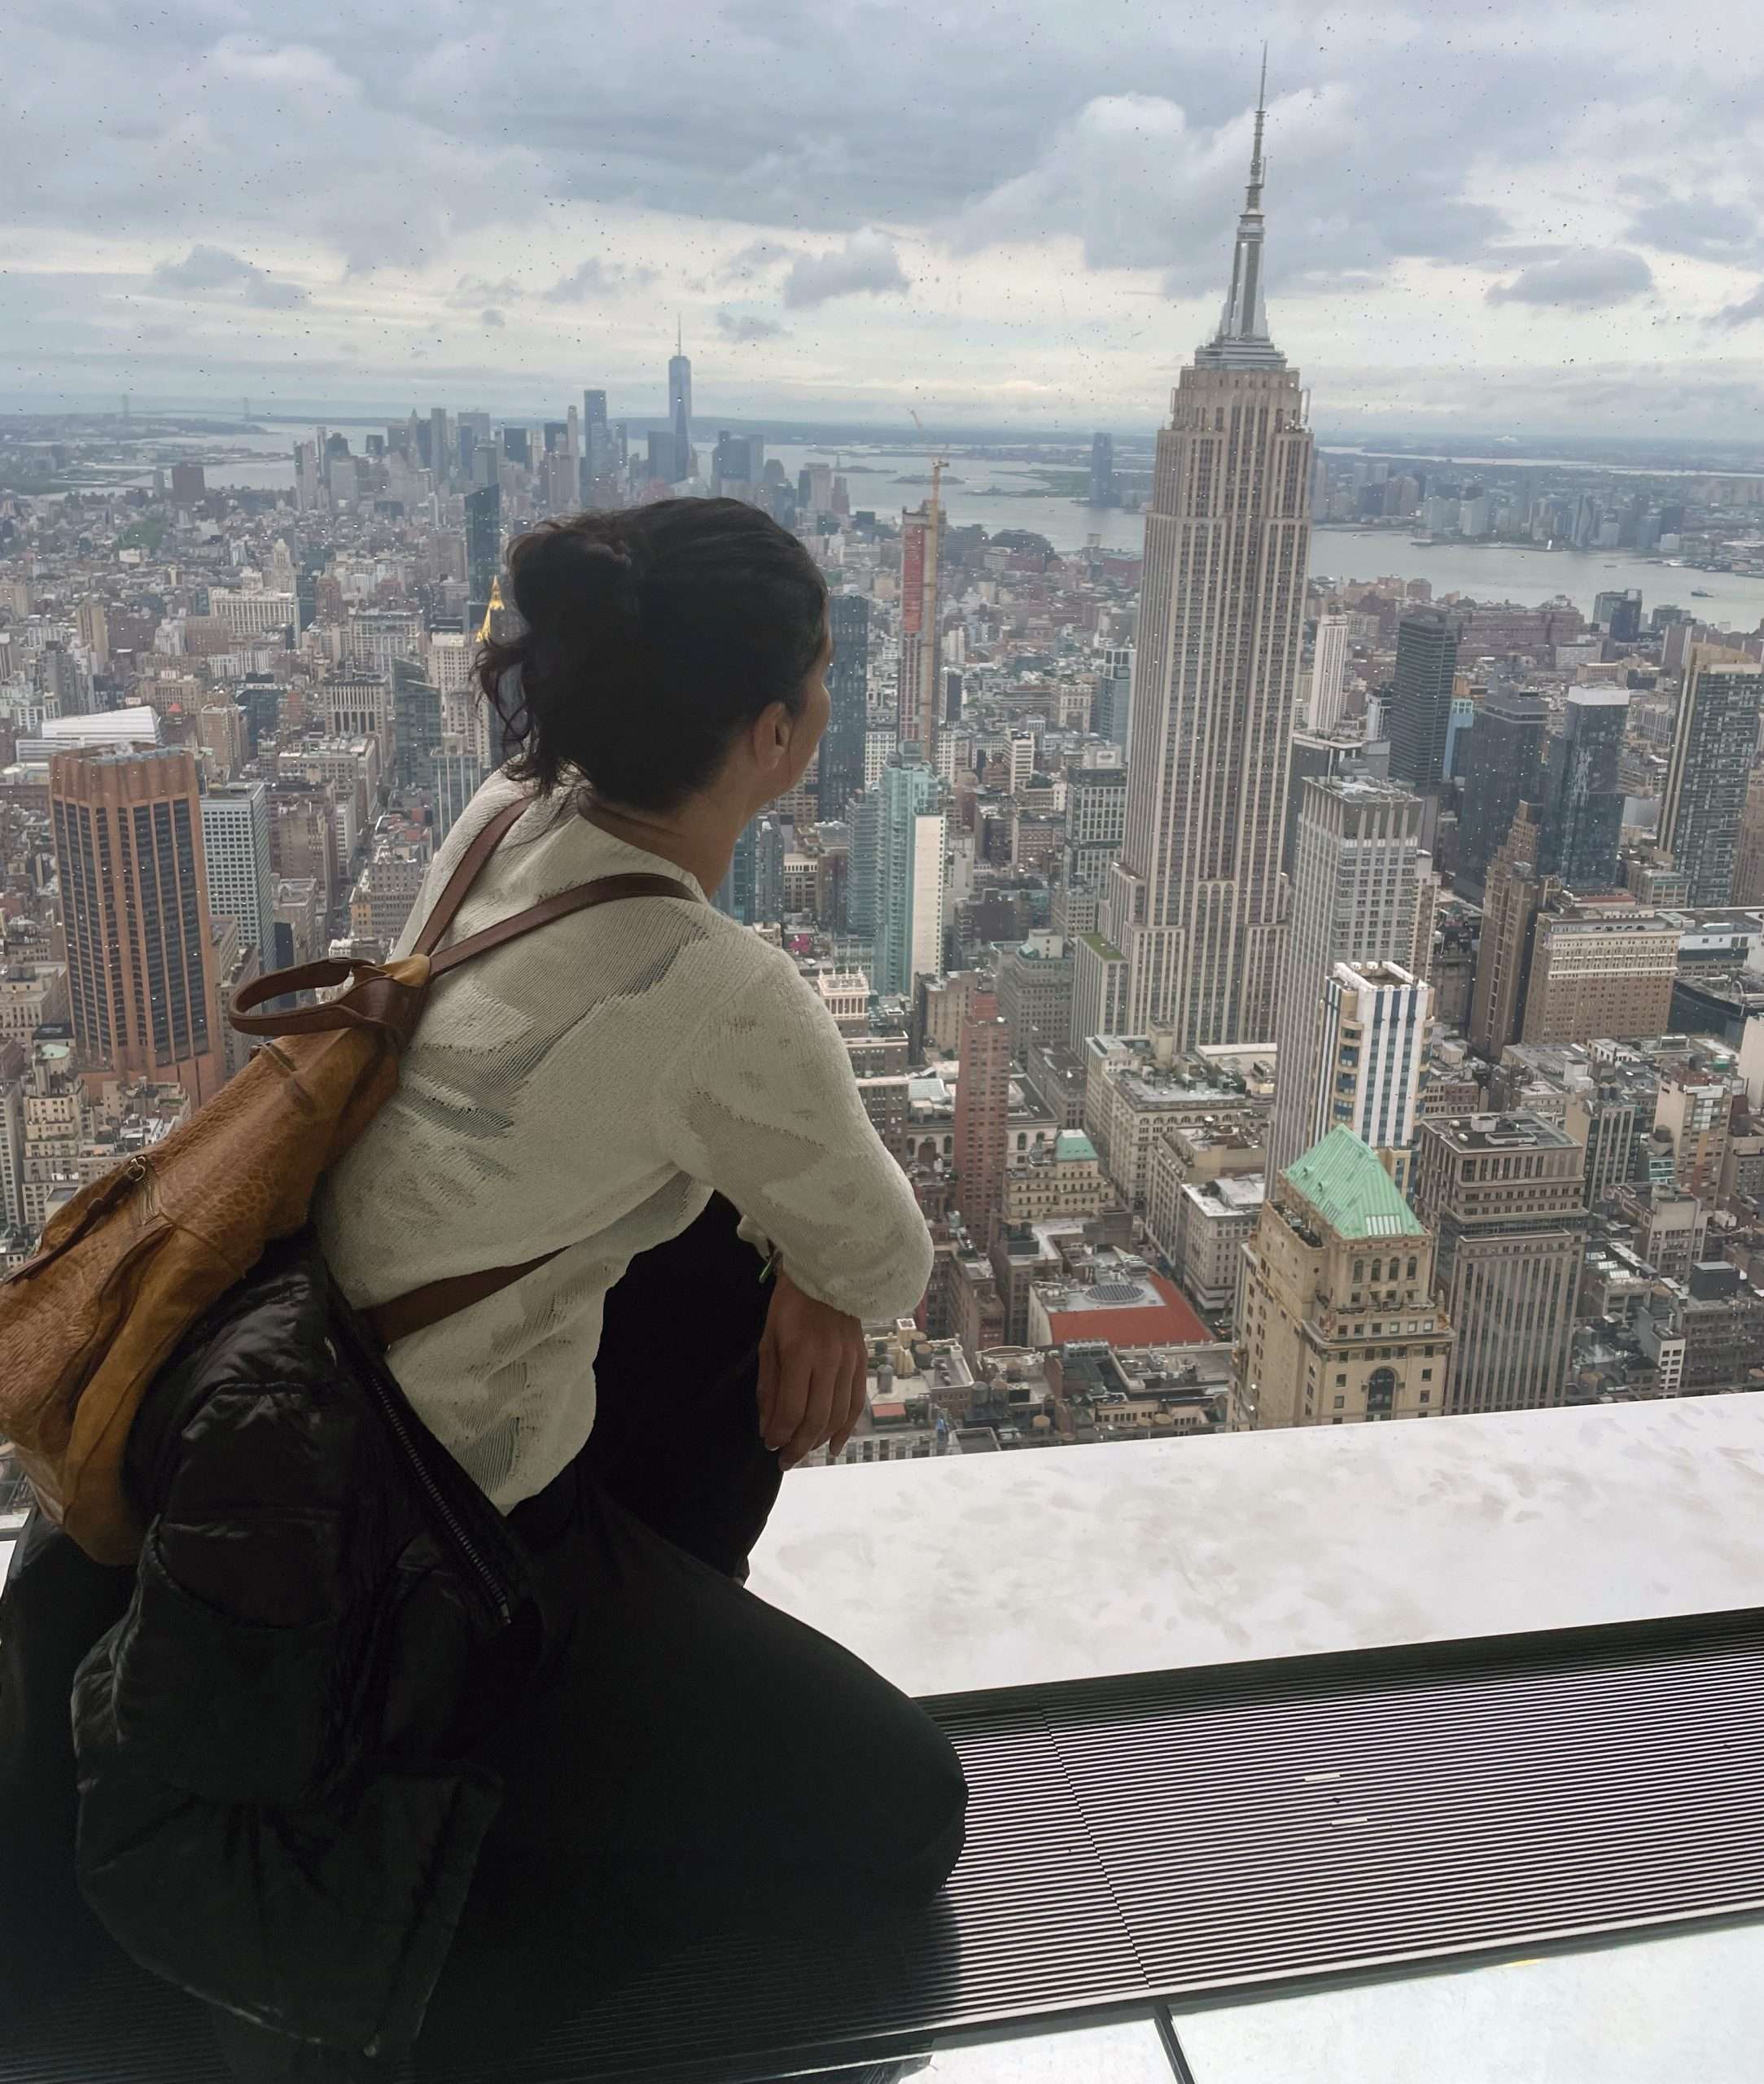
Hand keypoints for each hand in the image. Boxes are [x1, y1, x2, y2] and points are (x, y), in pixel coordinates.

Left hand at [757, 1267, 867, 1467]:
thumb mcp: (769, 1341)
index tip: (769, 1443)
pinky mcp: (862, 1362)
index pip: (791, 1408)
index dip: (779, 1432)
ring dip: (819, 1440)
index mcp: (800, 1353)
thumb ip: (769, 1385)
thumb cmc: (790, 1306)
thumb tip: (769, 1424)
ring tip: (804, 1452)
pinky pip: (856, 1403)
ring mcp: (849, 1363)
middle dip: (799, 1446)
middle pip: (816, 1418)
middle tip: (785, 1460)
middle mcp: (829, 1361)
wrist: (830, 1275)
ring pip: (838, 1415)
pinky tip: (834, 1445)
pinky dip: (846, 1428)